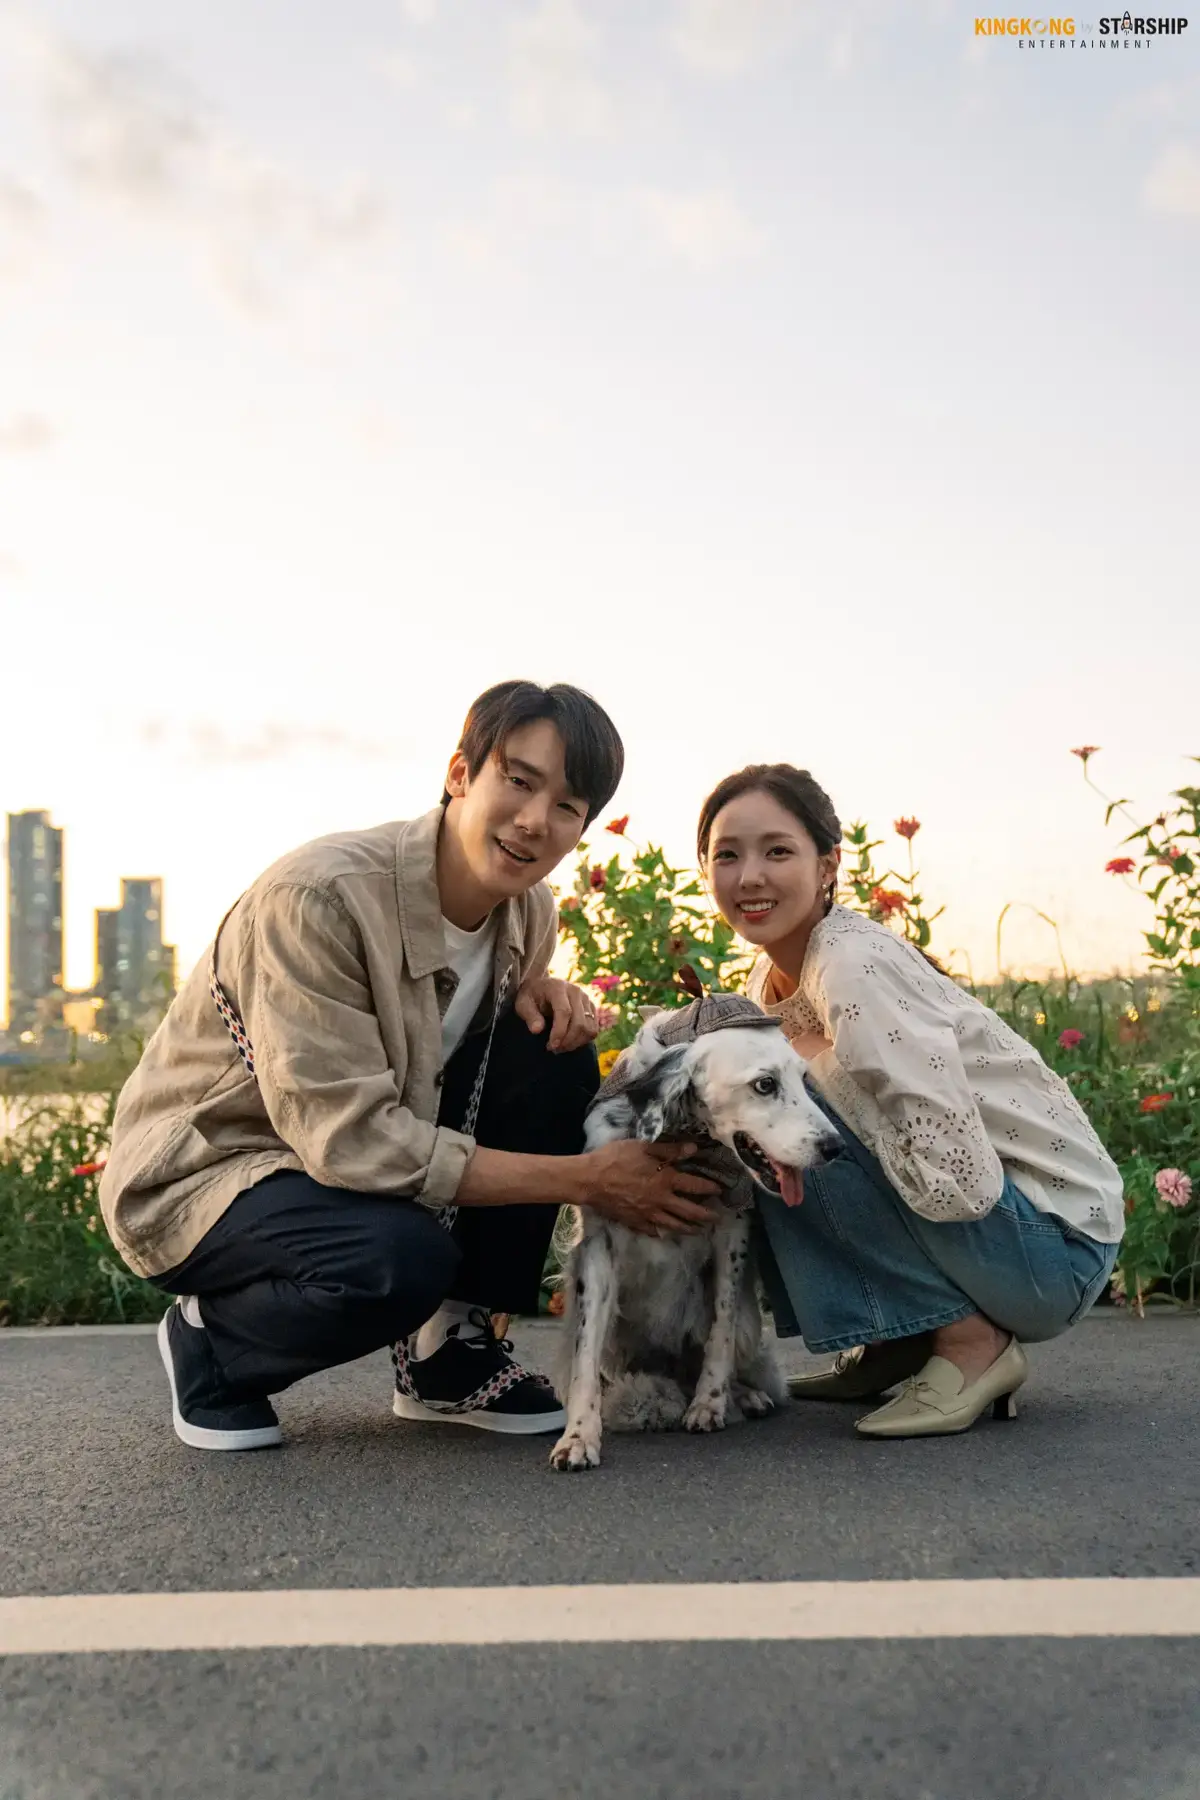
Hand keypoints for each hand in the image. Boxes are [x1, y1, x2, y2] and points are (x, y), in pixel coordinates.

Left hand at [515, 976, 598, 1052]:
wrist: (541, 986)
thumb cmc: (531, 997)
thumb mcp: (523, 1004)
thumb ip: (529, 1016)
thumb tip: (537, 1030)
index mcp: (558, 988)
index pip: (565, 1012)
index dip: (559, 1032)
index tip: (551, 1046)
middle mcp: (575, 991)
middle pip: (579, 1022)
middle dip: (567, 1041)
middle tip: (553, 1049)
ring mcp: (586, 999)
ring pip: (589, 1028)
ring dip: (576, 1043)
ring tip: (561, 1047)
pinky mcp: (592, 1007)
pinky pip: (594, 1029)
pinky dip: (583, 1040)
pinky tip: (569, 1042)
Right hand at [576, 1140, 720, 1236]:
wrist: (590, 1180)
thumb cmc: (616, 1158)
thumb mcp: (644, 1147)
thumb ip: (669, 1149)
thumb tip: (694, 1149)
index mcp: (665, 1180)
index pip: (695, 1186)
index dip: (710, 1188)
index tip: (720, 1191)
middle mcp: (661, 1200)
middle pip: (689, 1212)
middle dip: (706, 1216)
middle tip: (717, 1219)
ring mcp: (648, 1214)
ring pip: (673, 1225)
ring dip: (689, 1228)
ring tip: (698, 1231)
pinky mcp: (634, 1222)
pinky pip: (651, 1230)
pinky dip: (659, 1233)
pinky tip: (663, 1234)